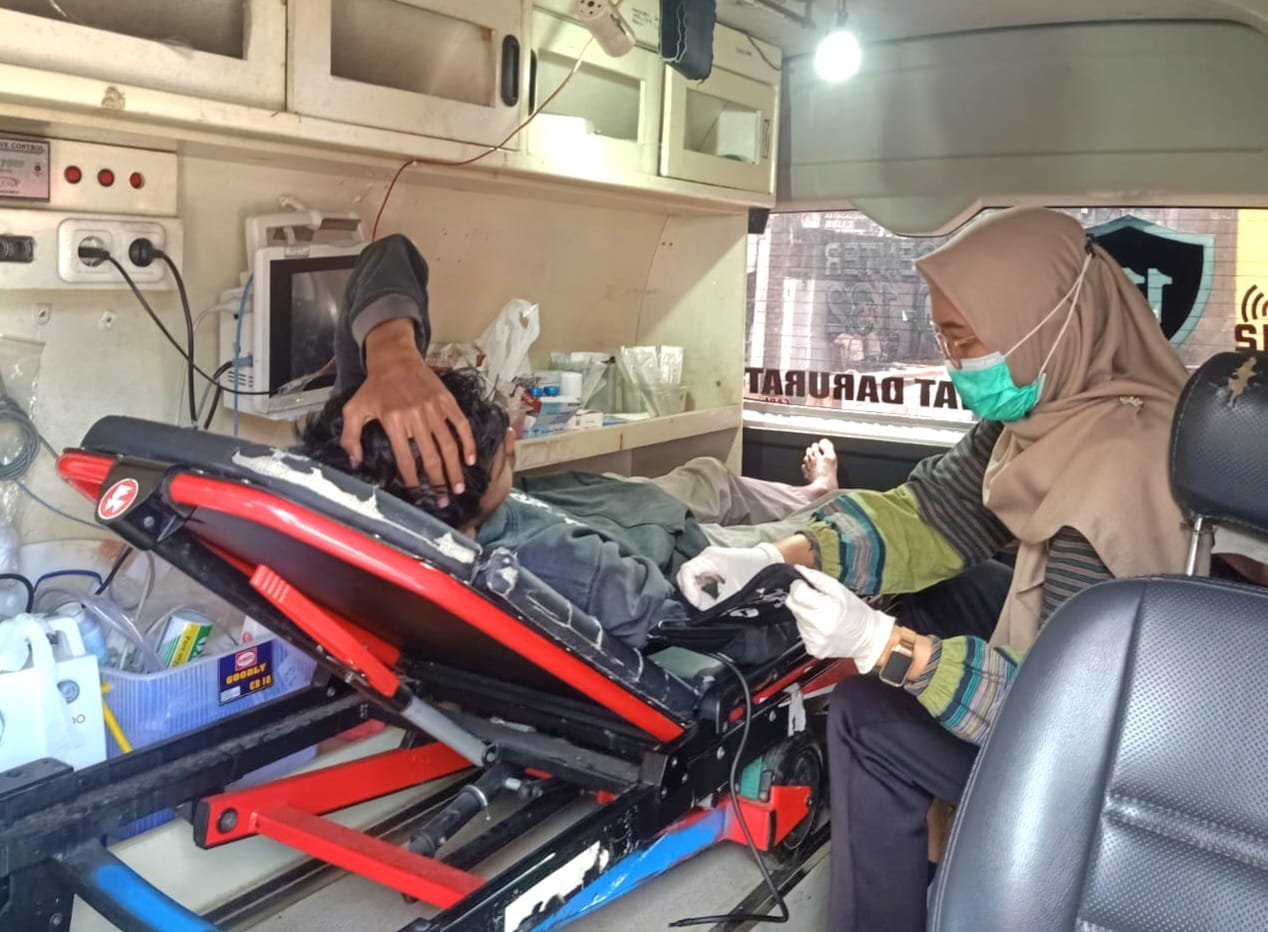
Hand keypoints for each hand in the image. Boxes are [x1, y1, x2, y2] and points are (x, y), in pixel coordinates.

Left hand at [340, 319, 476, 490]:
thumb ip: (350, 437)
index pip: (406, 458)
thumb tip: (356, 462)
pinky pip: (460, 425)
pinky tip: (470, 459)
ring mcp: (434, 409)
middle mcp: (416, 417)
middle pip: (431, 456)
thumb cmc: (374, 386)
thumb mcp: (354, 409)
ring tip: (459, 487)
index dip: (413, 479)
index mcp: (394, 421)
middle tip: (445, 499)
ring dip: (455, 469)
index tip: (419, 493)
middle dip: (439, 482)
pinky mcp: (447, 401)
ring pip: (448, 445)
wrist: (395, 358)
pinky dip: (468, 443)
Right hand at [676, 543, 782, 608]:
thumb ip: (718, 605)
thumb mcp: (736, 592)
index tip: (701, 605)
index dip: (689, 591)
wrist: (774, 562)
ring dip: (699, 595)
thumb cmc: (755, 573)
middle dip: (693, 595)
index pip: (686, 572)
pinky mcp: (716, 570)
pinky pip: (702, 582)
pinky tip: (714, 601)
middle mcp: (707, 558)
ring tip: (712, 606)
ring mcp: (711, 563)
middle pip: (687, 577)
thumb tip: (707, 616)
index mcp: (710, 558)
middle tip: (707, 608)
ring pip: (694, 581)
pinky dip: (705, 593)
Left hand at [786, 567, 894, 670]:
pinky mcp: (813, 648)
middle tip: (816, 600)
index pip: (797, 593)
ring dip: (805, 613)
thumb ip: (818, 579)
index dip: (798, 586)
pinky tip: (821, 625)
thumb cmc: (857, 613)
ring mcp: (815, 640)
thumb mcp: (840, 590)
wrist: (868, 638)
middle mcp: (819, 627)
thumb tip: (799, 570)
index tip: (804, 585)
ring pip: (796, 618)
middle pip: (792, 605)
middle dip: (800, 598)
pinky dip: (808, 626)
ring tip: (822, 614)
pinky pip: (801, 631)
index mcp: (828, 609)